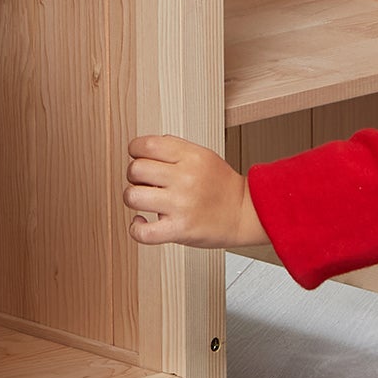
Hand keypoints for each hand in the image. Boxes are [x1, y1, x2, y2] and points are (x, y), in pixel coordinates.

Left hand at [123, 135, 266, 249]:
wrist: (245, 212)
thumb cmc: (222, 185)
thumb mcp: (203, 155)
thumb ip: (174, 149)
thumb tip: (142, 150)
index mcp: (190, 156)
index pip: (146, 145)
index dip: (135, 151)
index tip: (138, 157)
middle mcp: (185, 178)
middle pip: (135, 169)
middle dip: (134, 176)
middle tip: (144, 181)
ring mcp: (181, 205)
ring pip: (132, 197)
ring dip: (133, 199)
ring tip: (144, 201)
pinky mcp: (179, 230)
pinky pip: (143, 232)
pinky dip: (136, 228)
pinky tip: (142, 222)